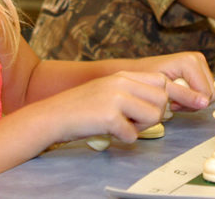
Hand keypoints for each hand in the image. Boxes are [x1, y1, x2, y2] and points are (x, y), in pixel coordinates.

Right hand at [45, 71, 169, 143]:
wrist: (52, 116)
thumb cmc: (81, 107)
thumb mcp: (108, 89)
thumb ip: (132, 90)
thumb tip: (161, 102)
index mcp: (123, 75)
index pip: (161, 81)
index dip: (158, 98)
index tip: (145, 109)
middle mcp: (121, 82)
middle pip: (162, 99)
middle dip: (153, 115)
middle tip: (133, 121)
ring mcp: (115, 98)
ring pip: (154, 116)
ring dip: (141, 127)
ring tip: (122, 126)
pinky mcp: (109, 117)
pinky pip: (133, 135)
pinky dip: (123, 139)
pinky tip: (109, 133)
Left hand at [131, 52, 214, 109]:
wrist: (138, 71)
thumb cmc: (146, 79)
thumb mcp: (164, 90)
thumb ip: (185, 96)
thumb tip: (205, 103)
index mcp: (191, 62)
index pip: (206, 92)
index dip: (192, 104)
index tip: (174, 105)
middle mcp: (198, 59)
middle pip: (211, 92)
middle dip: (194, 103)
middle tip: (175, 104)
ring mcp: (200, 62)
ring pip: (209, 93)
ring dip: (193, 101)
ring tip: (175, 100)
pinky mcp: (199, 68)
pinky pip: (205, 89)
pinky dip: (193, 96)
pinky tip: (179, 95)